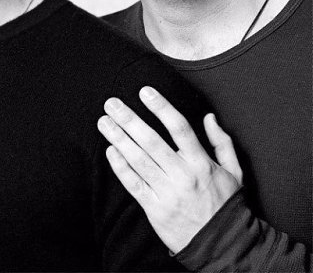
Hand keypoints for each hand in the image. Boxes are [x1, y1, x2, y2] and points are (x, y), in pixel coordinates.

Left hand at [97, 87, 242, 253]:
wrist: (224, 247)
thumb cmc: (227, 205)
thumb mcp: (234, 172)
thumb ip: (221, 142)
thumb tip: (209, 116)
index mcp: (202, 163)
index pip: (179, 128)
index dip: (161, 108)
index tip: (145, 92)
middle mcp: (183, 175)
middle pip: (151, 142)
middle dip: (129, 120)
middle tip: (112, 103)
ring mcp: (167, 193)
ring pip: (138, 161)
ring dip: (118, 139)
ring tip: (104, 122)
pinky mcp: (155, 209)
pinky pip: (134, 185)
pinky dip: (120, 167)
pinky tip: (110, 150)